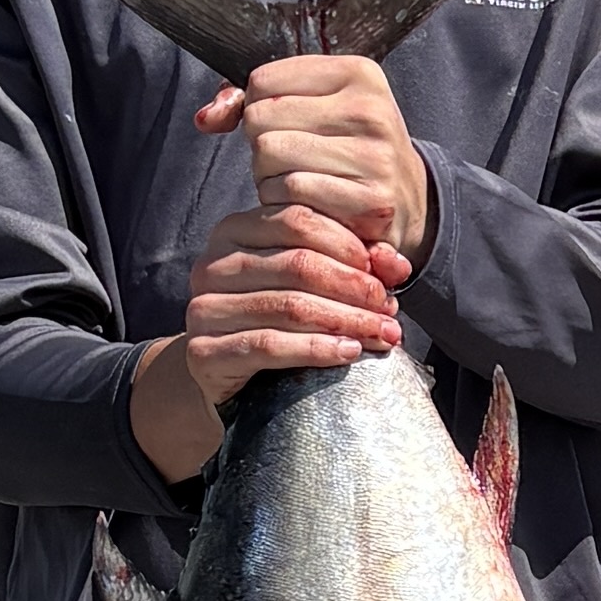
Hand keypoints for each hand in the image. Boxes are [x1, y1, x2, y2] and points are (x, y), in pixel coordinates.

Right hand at [129, 198, 407, 479]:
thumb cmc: (282, 322)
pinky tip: (350, 353)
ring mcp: (203, 308)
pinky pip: (269, 345)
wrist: (233, 380)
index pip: (297, 220)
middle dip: (355, 287)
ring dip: (347, 321)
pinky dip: (317, 349)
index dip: (349, 246)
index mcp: (236, 230)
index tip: (387, 275)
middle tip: (390, 310)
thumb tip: (396, 264)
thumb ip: (355, 264)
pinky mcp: (204, 351)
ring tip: (383, 334)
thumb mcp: (318, 284)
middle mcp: (212, 264)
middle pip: (298, 263)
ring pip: (289, 306)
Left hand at [195, 48, 432, 260]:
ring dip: (269, 178)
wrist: (406, 201)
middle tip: (293, 160)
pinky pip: (290, 193)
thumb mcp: (311, 107)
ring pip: (270, 157)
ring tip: (300, 182)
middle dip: (262, 146)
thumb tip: (206, 119)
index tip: (287, 125)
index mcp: (358, 72)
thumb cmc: (344, 147)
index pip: (262, 80)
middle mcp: (370, 109)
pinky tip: (309, 204)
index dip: (258, 108)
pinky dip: (285, 203)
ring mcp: (374, 155)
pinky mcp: (370, 199)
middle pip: (260, 119)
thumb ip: (250, 100)